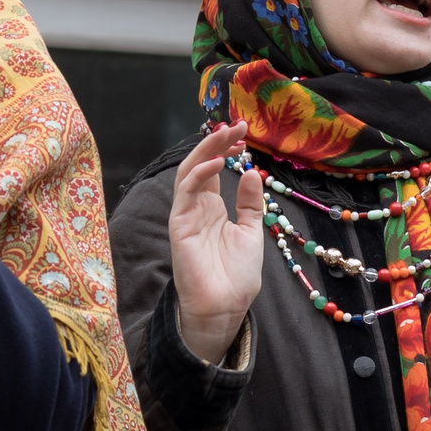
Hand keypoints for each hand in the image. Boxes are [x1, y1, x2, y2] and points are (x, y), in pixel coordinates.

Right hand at [170, 123, 265, 364]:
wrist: (225, 307)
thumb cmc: (236, 275)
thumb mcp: (251, 232)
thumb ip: (249, 203)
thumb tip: (250, 172)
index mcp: (212, 208)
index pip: (213, 169)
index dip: (225, 148)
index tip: (244, 134)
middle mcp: (196, 207)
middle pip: (200, 163)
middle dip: (217, 141)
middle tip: (237, 124)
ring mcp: (186, 214)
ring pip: (189, 171)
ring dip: (207, 149)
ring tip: (227, 132)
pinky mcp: (179, 223)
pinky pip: (185, 191)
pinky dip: (200, 172)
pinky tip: (217, 162)